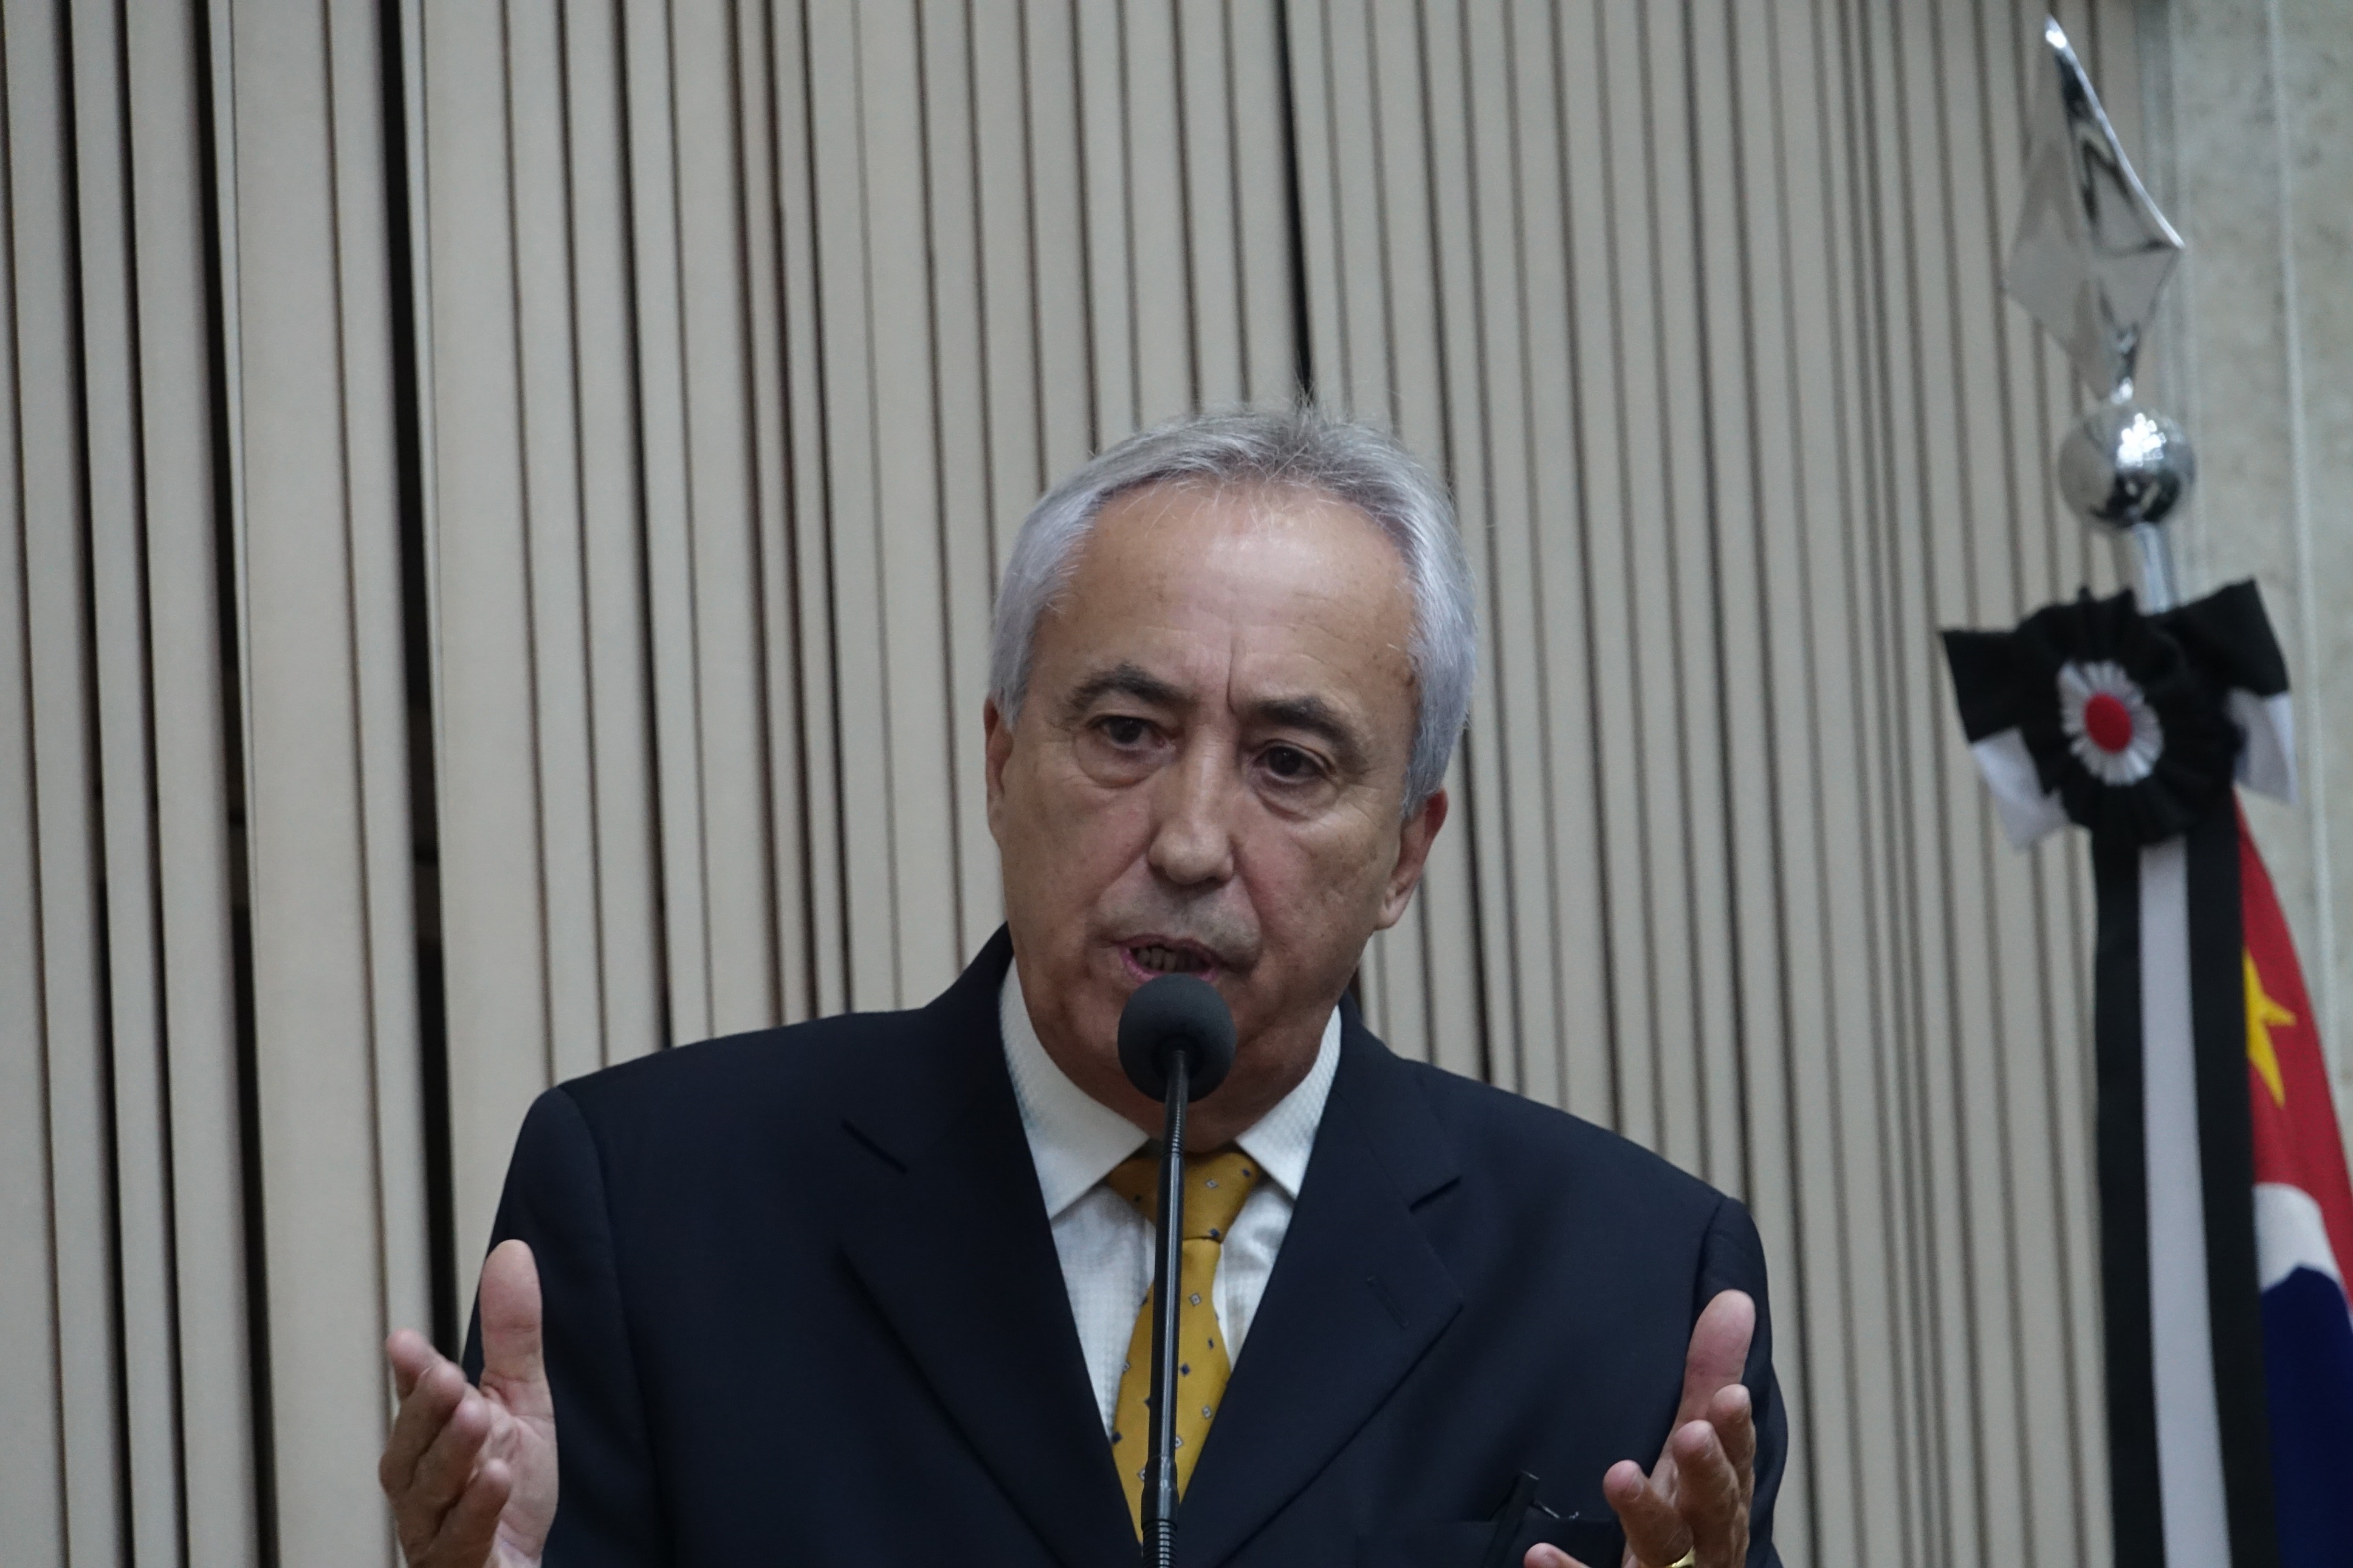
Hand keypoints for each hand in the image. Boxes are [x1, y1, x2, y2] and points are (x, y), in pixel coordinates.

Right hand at [379, 1240, 558, 1567]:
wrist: (517, 1564)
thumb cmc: (506, 1488)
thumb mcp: (519, 1400)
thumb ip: (512, 1334)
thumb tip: (512, 1252)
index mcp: (430, 1440)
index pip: (414, 1401)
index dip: (411, 1375)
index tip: (407, 1343)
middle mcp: (421, 1483)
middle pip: (412, 1447)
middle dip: (426, 1411)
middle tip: (446, 1375)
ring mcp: (435, 1528)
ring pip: (428, 1493)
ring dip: (450, 1454)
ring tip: (475, 1416)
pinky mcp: (459, 1564)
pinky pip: (460, 1540)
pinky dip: (475, 1510)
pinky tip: (495, 1478)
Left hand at [1526, 1289, 1756, 1567]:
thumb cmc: (1688, 1523)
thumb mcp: (1695, 1452)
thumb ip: (1708, 1379)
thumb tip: (1734, 1299)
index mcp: (1719, 1498)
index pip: (1738, 1462)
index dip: (1738, 1433)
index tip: (1731, 1397)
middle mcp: (1703, 1540)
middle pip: (1714, 1508)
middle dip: (1707, 1471)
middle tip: (1692, 1433)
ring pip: (1666, 1549)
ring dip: (1647, 1513)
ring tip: (1620, 1474)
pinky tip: (1540, 1554)